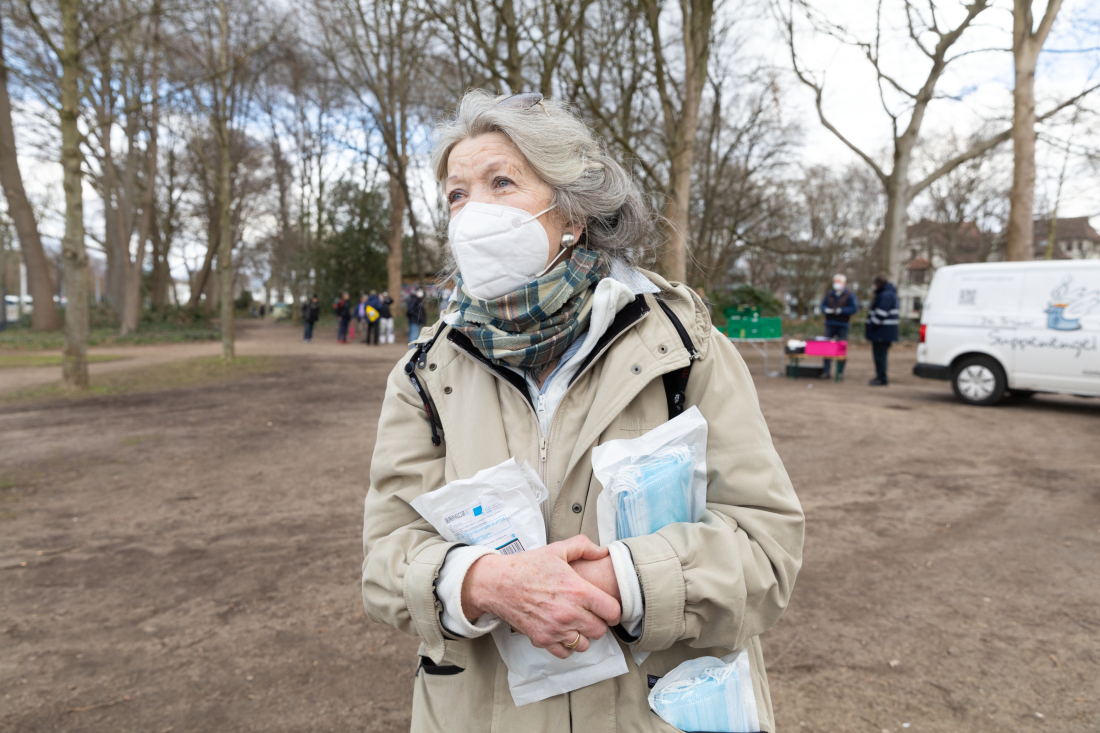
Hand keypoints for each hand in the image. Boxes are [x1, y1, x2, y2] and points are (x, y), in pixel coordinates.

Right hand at [461, 535, 621, 658]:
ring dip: (583, 635)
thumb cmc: (527, 566)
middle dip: (598, 623)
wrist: (498, 583)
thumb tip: (602, 551)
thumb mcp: (557, 550)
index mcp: (578, 591)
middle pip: (600, 630)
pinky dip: (566, 645)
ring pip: (585, 645)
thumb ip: (584, 547)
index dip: (614, 610)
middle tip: (590, 614)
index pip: (612, 612)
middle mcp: (569, 613)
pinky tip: (562, 632)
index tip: (607, 608)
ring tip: (576, 623)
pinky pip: (565, 653)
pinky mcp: (542, 639)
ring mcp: (555, 629)